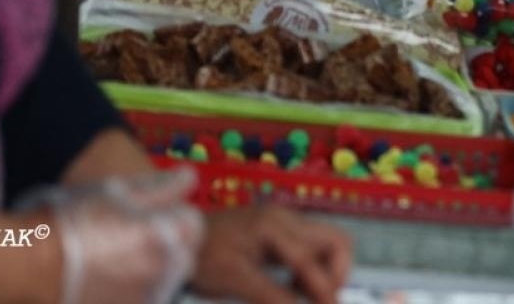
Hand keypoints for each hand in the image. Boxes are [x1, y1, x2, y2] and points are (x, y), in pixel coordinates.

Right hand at [37, 168, 204, 303]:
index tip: (152, 215)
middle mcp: (165, 272)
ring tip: (114, 258)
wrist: (33, 264)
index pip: (194, 224)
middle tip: (131, 237)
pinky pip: (142, 299)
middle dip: (167, 246)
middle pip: (183, 255)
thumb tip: (188, 178)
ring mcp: (148, 299)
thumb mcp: (118, 191)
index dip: (173, 216)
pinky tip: (106, 278)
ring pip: (164, 281)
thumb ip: (162, 186)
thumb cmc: (73, 222)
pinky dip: (132, 290)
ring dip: (150, 271)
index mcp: (169, 236)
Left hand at [192, 206, 351, 303]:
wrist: (176, 237)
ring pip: (327, 244)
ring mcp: (284, 222)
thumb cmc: (201, 257)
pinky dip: (310, 270)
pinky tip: (291, 287)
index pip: (310, 260)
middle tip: (321, 301)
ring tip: (303, 297)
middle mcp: (286, 218)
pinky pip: (311, 249)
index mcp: (274, 225)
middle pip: (336, 240)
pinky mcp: (279, 231)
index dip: (323, 291)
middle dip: (337, 274)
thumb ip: (273, 296)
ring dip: (325, 273)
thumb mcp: (236, 281)